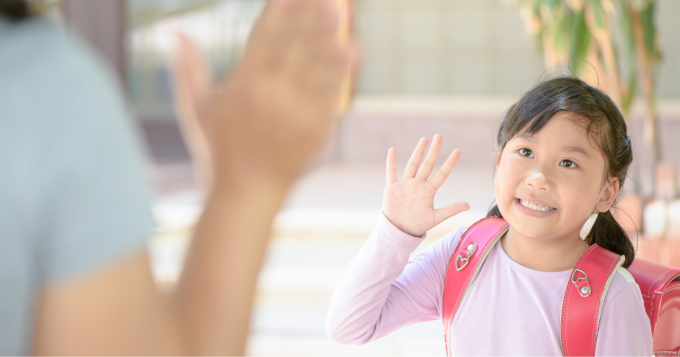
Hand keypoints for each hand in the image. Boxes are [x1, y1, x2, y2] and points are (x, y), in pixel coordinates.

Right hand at [173, 0, 358, 189]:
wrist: (247, 191)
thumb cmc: (217, 148)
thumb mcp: (195, 108)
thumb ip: (187, 67)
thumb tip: (175, 30)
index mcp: (243, 86)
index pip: (266, 38)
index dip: (281, 11)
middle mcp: (272, 96)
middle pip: (295, 46)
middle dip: (309, 16)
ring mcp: (296, 114)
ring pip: (317, 67)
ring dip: (330, 36)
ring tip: (340, 11)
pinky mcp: (316, 130)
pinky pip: (331, 94)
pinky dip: (341, 70)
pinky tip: (351, 49)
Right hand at [383, 134, 469, 236]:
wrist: (399, 231)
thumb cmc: (417, 225)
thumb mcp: (435, 218)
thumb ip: (450, 210)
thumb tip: (468, 205)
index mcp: (429, 191)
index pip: (442, 174)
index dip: (449, 163)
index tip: (458, 151)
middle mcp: (418, 184)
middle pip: (427, 164)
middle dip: (434, 151)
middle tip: (439, 136)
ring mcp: (405, 184)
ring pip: (412, 164)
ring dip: (418, 152)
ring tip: (424, 139)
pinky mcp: (392, 188)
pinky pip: (391, 172)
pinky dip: (391, 161)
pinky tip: (393, 150)